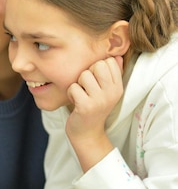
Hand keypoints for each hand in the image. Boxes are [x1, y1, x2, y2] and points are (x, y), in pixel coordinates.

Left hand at [66, 56, 122, 170]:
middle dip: (87, 73)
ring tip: (81, 95)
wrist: (87, 133)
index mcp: (118, 87)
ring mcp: (100, 100)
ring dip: (77, 84)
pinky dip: (70, 93)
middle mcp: (112, 93)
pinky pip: (73, 87)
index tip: (94, 81)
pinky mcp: (86, 106)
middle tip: (86, 87)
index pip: (109, 61)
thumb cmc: (93, 107)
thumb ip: (112, 74)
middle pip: (98, 65)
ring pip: (84, 75)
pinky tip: (76, 102)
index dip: (96, 67)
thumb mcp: (106, 91)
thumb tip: (116, 56)